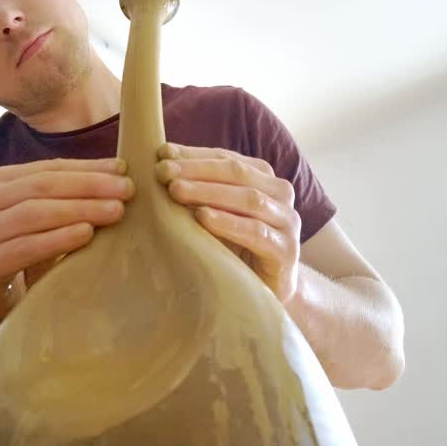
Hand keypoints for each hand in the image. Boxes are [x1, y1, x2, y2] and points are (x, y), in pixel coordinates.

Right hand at [0, 157, 134, 321]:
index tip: (123, 170)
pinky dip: (59, 238)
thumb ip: (68, 192)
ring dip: (80, 210)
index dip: (88, 167)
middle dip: (89, 186)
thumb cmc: (26, 248)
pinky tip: (86, 233)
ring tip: (115, 211)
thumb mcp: (44, 215)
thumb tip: (119, 171)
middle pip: (43, 186)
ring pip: (35, 213)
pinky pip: (26, 247)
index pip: (49, 168)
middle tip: (127, 190)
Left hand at [156, 143, 300, 302]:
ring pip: (248, 198)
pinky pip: (256, 232)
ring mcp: (287, 221)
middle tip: (162, 171)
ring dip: (209, 192)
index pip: (226, 158)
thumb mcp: (217, 213)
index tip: (161, 154)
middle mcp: (280, 193)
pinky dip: (229, 223)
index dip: (193, 154)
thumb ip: (199, 191)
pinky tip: (203, 217)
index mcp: (264, 177)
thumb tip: (159, 165)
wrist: (270, 291)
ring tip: (175, 190)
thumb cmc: (237, 248)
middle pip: (237, 173)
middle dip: (196, 170)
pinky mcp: (286, 250)